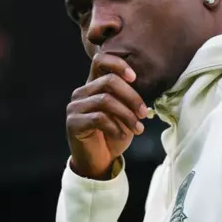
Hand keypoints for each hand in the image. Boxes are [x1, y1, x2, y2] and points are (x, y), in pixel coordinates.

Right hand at [66, 53, 147, 179]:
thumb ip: (129, 97)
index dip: (118, 64)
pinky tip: (122, 135)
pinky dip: (115, 127)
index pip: (100, 60)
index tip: (135, 77)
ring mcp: (75, 107)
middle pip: (109, 80)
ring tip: (138, 128)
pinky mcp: (73, 123)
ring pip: (106, 100)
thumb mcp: (125, 113)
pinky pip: (99, 118)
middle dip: (132, 96)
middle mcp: (82, 92)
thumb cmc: (114, 135)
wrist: (99, 162)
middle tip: (144, 112)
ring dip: (127, 115)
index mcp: (94, 85)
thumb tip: (147, 83)